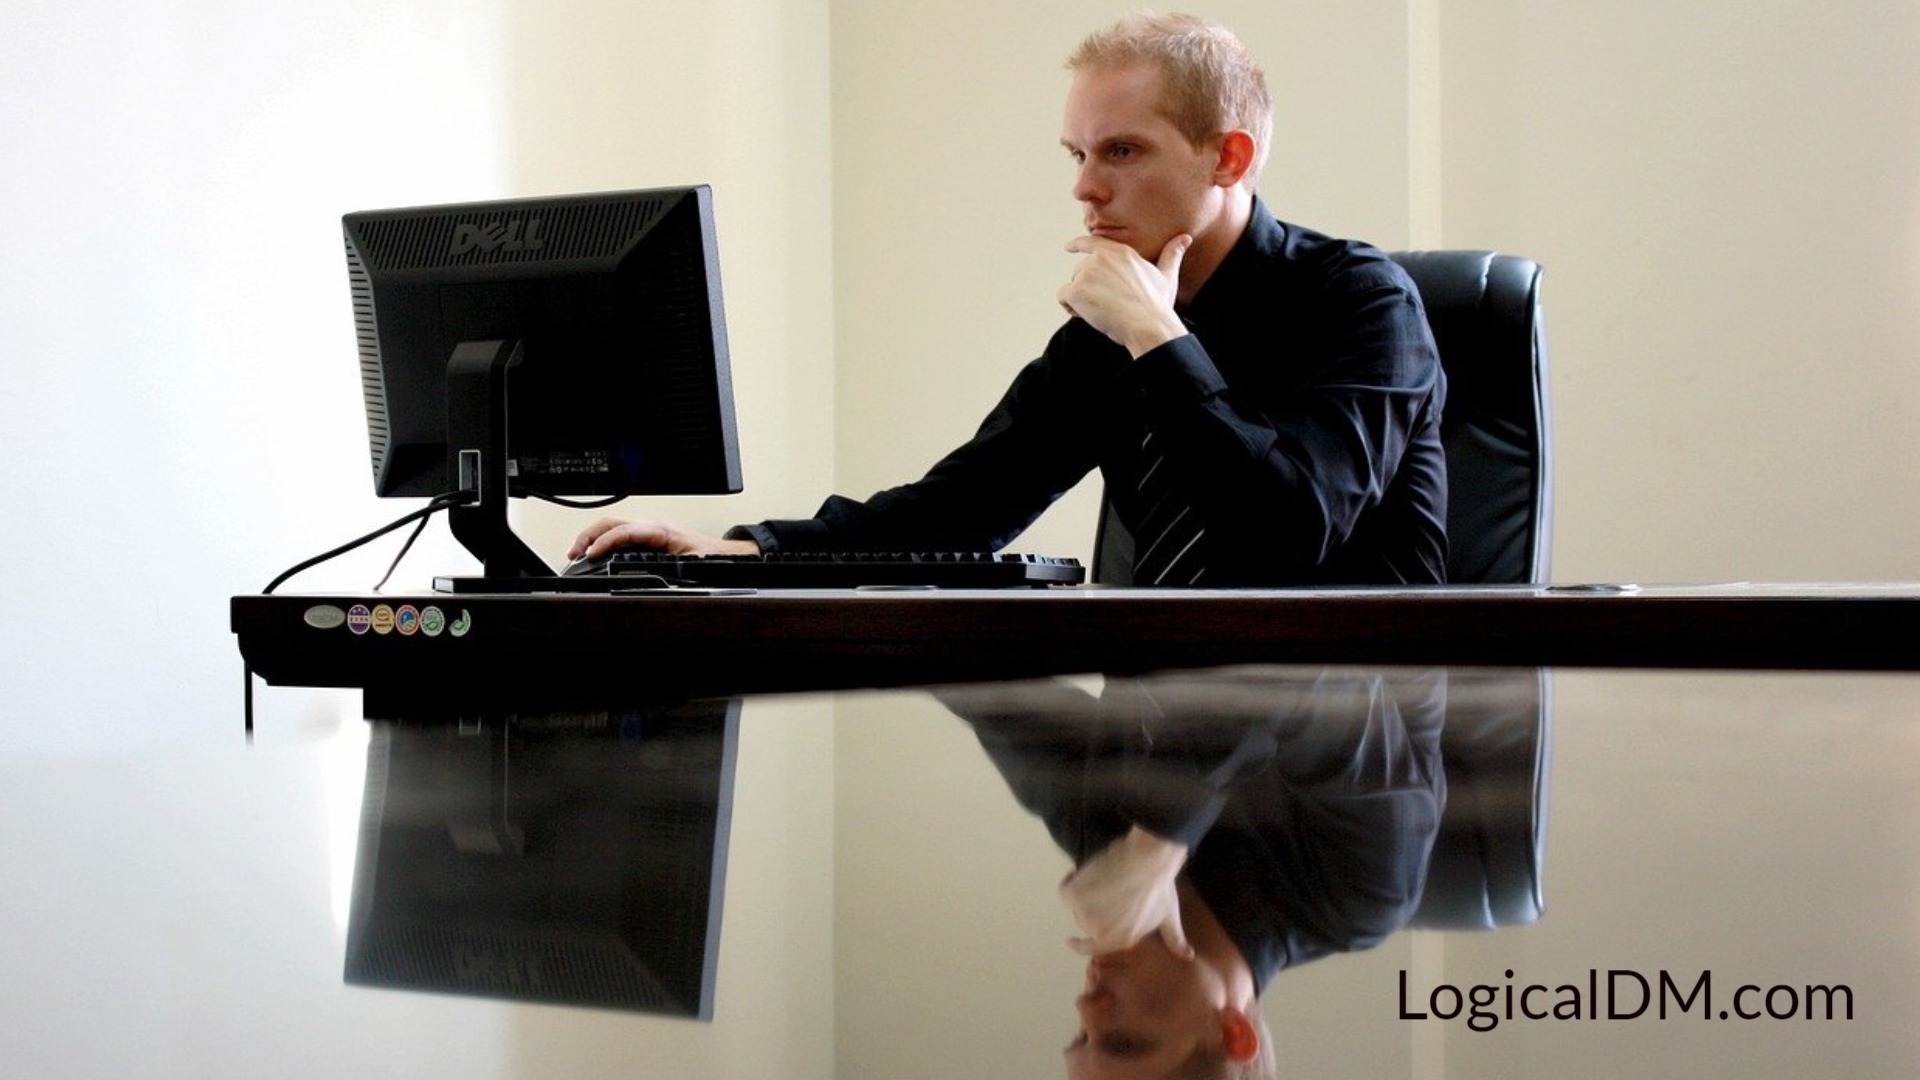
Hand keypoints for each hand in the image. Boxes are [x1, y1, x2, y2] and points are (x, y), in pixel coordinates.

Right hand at [567, 517, 758, 560]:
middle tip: (573, 554)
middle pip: (612, 523)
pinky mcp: (646, 539)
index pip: (625, 531)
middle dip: (589, 535)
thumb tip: (659, 576)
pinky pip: (619, 535)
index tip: (591, 553)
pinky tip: (594, 553)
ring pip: (613, 527)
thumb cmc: (708, 556)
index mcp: (661, 531)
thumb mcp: (693, 565)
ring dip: (592, 537)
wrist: (721, 555)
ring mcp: (647, 532)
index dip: (606, 541)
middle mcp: (651, 528)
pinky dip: (602, 542)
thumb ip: (675, 570)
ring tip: (577, 553)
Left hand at [1058, 233, 1190, 357]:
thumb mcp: (1166, 275)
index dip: (1077, 245)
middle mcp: (1101, 257)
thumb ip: (1172, 254)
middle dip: (1088, 288)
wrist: (1148, 325)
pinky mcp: (1076, 290)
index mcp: (1120, 251)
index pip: (1091, 242)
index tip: (1068, 248)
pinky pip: (1063, 297)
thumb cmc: (1158, 304)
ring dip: (1081, 300)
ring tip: (1102, 311)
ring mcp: (1087, 272)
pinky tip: (1089, 315)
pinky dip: (1071, 308)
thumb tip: (1185, 238)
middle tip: (1108, 305)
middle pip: (1080, 270)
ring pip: (1072, 285)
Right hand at [1059, 825, 1192, 958]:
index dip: (1082, 945)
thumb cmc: (1160, 889)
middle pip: (1087, 921)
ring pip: (1078, 904)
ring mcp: (1085, 914)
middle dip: (1096, 908)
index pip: (1094, 948)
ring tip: (1103, 878)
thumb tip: (1188, 956)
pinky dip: (1071, 881)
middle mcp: (1099, 932)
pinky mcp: (1074, 895)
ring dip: (1085, 893)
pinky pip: (1065, 890)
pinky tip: (1081, 873)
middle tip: (1111, 890)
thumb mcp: (1169, 916)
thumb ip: (1174, 939)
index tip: (1072, 941)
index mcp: (1120, 940)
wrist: (1147, 861)